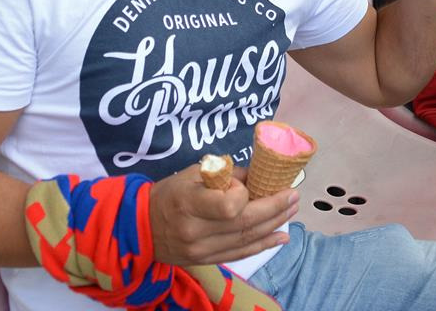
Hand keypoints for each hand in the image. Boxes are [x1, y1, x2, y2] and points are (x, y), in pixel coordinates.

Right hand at [149, 162, 297, 265]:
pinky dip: (263, 245)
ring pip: (246, 239)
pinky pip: (240, 253)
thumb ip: (225, 175)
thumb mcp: (191, 174)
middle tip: (294, 196)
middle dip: (275, 208)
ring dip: (274, 224)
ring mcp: (201, 250)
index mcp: (189, 203)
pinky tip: (281, 236)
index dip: (244, 194)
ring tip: (292, 211)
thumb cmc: (169, 194)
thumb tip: (256, 176)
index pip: (229, 205)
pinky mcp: (206, 260)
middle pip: (245, 223)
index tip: (245, 184)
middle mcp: (196, 230)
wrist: (141, 227)